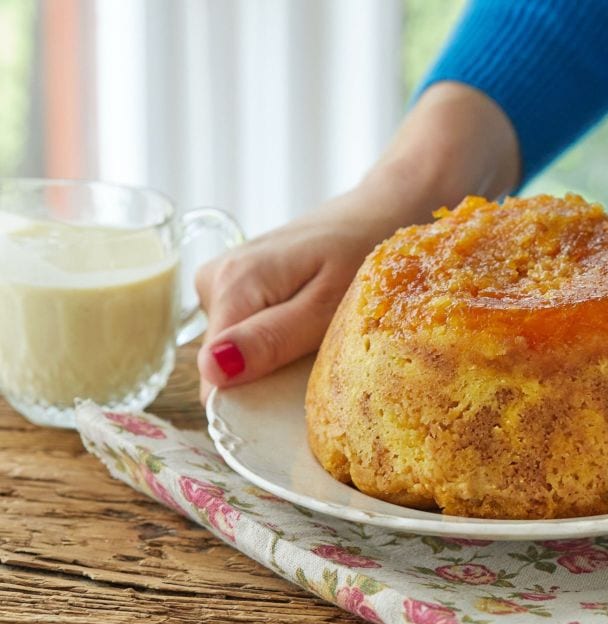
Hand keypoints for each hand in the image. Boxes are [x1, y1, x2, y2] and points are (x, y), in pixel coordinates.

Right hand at [194, 207, 383, 402]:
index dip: (248, 402)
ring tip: (318, 341)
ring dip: (273, 358)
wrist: (378, 210)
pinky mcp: (237, 284)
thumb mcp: (327, 306)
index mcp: (233, 283)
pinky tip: (307, 329)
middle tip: (320, 367)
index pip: (213, 371)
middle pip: (222, 362)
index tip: (289, 413)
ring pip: (234, 349)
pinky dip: (276, 340)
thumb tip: (211, 370)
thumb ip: (272, 338)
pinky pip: (245, 330)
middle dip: (265, 378)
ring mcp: (222, 281)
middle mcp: (215, 280)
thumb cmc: (364, 252)